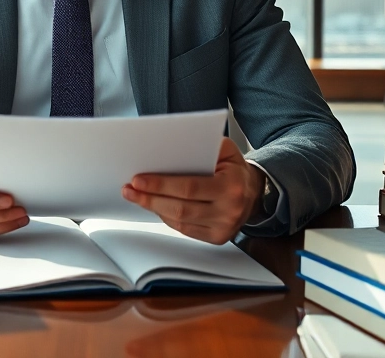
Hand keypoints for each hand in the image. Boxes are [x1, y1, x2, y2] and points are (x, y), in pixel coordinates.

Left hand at [122, 137, 264, 243]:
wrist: (255, 192)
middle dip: (150, 198)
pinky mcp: (217, 238)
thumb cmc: (234, 168)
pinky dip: (167, 218)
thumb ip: (202, 146)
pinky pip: (185, 230)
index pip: (189, 187)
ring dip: (154, 209)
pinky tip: (155, 206)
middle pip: (180, 208)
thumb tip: (167, 149)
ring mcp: (224, 228)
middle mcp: (229, 211)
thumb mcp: (225, 150)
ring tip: (136, 197)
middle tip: (129, 189)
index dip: (160, 185)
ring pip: (180, 222)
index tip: (138, 179)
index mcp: (231, 187)